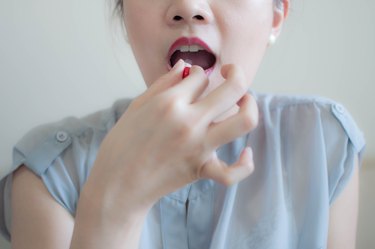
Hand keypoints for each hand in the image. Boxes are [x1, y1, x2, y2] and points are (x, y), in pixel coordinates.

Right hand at [84, 60, 257, 217]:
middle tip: (231, 74)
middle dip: (236, 74)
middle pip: (233, 88)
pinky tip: (246, 153)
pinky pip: (232, 173)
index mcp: (169, 102)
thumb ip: (163, 84)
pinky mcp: (201, 170)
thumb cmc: (121, 145)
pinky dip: (244, 164)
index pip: (200, 76)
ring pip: (244, 121)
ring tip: (244, 102)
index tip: (193, 79)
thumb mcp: (136, 106)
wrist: (116, 185)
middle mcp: (189, 121)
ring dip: (250, 106)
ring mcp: (199, 147)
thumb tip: (184, 66)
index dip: (198, 74)